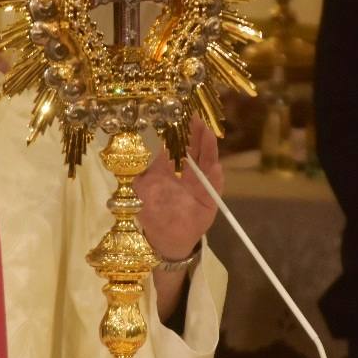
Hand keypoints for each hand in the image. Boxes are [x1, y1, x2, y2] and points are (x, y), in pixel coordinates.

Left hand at [135, 116, 222, 261]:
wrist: (168, 240)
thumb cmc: (153, 215)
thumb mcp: (141, 193)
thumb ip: (142, 174)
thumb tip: (141, 152)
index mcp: (169, 169)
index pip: (175, 146)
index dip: (177, 132)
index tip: (179, 117)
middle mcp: (186, 173)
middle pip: (193, 150)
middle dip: (195, 134)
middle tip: (197, 117)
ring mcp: (199, 184)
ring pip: (205, 163)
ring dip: (207, 148)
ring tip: (208, 134)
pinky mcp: (210, 198)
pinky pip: (214, 186)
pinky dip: (215, 177)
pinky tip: (216, 166)